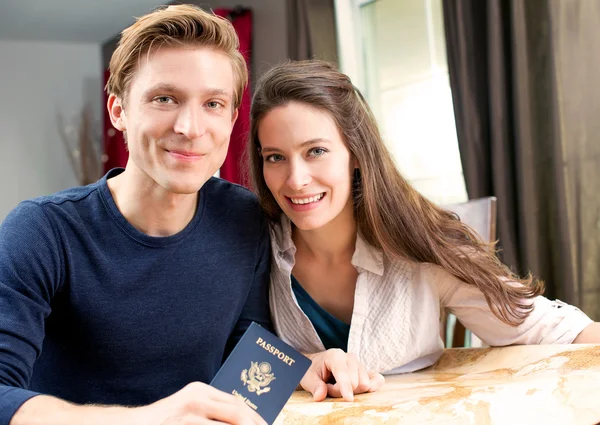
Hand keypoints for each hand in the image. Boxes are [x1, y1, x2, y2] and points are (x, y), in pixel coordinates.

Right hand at [136, 382, 266, 424]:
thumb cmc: (167, 421)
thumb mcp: (190, 409)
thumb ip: (212, 411)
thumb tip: (243, 419)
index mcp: (201, 390)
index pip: (236, 402)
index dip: (255, 417)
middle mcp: (196, 398)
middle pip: (237, 413)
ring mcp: (188, 413)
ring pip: (227, 424)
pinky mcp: (182, 424)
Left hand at [300, 349, 384, 401]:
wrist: (318, 364)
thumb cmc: (313, 370)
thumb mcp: (308, 378)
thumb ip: (315, 386)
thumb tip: (320, 396)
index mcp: (335, 355)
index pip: (343, 373)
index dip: (345, 387)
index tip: (349, 399)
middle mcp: (350, 357)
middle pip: (355, 382)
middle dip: (342, 391)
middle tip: (329, 387)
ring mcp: (360, 363)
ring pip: (364, 384)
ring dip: (352, 391)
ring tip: (339, 386)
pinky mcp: (366, 371)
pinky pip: (378, 380)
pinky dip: (372, 387)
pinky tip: (362, 390)